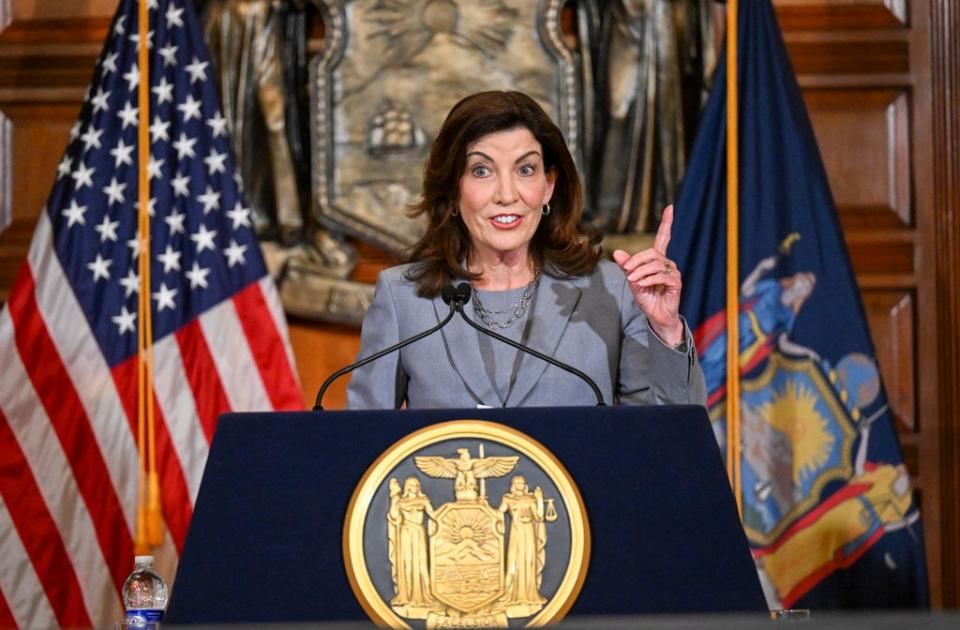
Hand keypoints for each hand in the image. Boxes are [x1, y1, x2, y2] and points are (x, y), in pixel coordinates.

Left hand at [612, 205, 683, 345]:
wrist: (656, 315)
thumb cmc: (647, 297)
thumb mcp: (632, 280)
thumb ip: (627, 266)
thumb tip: (616, 253)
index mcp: (658, 259)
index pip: (664, 237)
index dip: (667, 222)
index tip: (670, 207)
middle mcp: (668, 262)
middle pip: (653, 252)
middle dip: (637, 260)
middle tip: (627, 271)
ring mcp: (674, 272)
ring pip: (656, 264)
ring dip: (641, 272)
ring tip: (632, 281)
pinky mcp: (676, 283)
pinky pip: (662, 275)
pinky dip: (649, 279)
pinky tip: (641, 285)